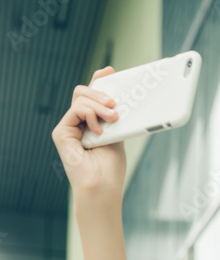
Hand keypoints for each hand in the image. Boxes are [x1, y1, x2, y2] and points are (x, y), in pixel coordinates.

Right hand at [51, 66, 125, 197]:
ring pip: (80, 99)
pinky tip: (99, 129)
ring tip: (114, 117)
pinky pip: (76, 110)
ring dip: (100, 105)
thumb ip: (114, 117)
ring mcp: (68, 127)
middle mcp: (77, 123)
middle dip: (100, 92)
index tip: (111, 71)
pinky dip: (90, 115)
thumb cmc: (111, 168)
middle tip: (115, 102)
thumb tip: (119, 98)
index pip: (92, 96)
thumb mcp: (117, 135)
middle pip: (82, 92)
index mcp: (91, 123)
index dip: (100, 81)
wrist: (102, 187)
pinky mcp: (61, 132)